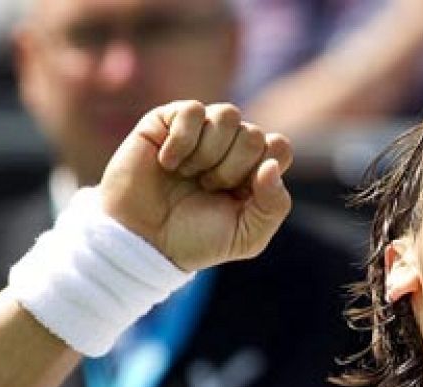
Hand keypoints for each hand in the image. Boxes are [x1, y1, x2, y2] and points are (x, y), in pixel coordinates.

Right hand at [98, 101, 293, 271]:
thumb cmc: (195, 239)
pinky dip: (183, 141)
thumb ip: (274, 205)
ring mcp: (199, 130)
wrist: (143, 240)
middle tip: (208, 188)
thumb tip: (272, 166)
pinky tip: (167, 162)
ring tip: (189, 175)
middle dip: (232, 168)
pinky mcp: (167, 120)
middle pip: (254, 134)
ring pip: (228, 115)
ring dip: (209, 153)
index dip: (264, 168)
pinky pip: (193, 110)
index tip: (240, 193)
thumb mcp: (248, 236)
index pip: (279, 147)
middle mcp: (229, 145)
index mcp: (253, 169)